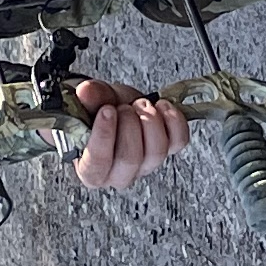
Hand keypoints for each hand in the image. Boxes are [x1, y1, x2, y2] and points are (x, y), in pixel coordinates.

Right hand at [70, 77, 190, 189]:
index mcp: (92, 169)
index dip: (103, 137)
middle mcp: (120, 174)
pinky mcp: (167, 151)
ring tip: (140, 104)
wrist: (119, 107)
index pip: (98, 164)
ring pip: (156, 152)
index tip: (107, 111)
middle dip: (129, 125)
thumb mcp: (91, 102)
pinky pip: (179, 141)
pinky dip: (174, 121)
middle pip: (130, 159)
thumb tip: (86, 91)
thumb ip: (89, 98)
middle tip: (124, 107)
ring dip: (150, 121)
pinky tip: (162, 106)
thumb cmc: (100, 111)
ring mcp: (146, 165)